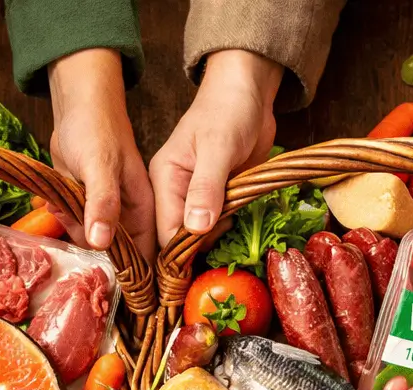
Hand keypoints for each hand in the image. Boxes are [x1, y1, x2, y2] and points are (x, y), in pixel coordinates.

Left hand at [47, 49, 154, 261]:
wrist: (76, 107)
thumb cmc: (96, 130)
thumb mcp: (100, 167)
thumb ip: (103, 204)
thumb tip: (101, 243)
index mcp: (144, 211)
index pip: (146, 257)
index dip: (134, 277)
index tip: (114, 288)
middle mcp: (128, 217)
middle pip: (115, 255)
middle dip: (91, 246)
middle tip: (73, 218)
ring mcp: (106, 214)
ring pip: (92, 243)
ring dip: (73, 229)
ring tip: (63, 203)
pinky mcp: (86, 209)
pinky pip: (76, 228)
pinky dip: (64, 219)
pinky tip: (56, 201)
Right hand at [149, 50, 282, 248]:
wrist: (249, 94)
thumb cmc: (229, 111)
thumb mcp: (218, 147)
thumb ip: (205, 188)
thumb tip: (195, 229)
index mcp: (163, 180)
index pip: (165, 233)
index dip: (179, 256)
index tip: (198, 272)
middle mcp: (173, 194)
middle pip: (178, 241)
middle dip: (199, 250)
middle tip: (225, 244)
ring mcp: (193, 199)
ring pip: (199, 238)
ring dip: (218, 239)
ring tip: (235, 220)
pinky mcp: (213, 201)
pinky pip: (216, 229)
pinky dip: (227, 231)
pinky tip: (238, 219)